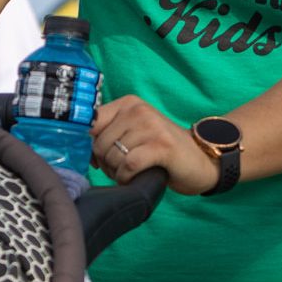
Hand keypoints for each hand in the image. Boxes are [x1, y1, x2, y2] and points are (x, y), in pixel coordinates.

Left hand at [89, 96, 216, 195]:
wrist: (200, 159)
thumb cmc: (161, 150)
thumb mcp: (133, 132)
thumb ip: (108, 133)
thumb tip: (80, 150)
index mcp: (129, 103)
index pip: (90, 123)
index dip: (88, 146)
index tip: (97, 159)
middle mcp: (139, 110)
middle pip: (99, 144)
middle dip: (106, 164)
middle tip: (123, 169)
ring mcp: (151, 126)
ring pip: (113, 156)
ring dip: (118, 173)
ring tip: (133, 172)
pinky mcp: (161, 146)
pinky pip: (129, 166)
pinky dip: (127, 178)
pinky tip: (137, 177)